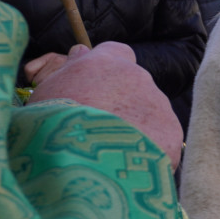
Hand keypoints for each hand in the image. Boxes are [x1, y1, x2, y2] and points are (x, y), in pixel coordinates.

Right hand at [27, 43, 183, 168]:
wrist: (79, 160)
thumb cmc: (51, 125)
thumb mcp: (48, 92)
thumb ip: (69, 71)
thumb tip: (81, 52)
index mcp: (105, 63)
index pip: (116, 52)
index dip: (109, 70)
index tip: (98, 86)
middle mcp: (137, 77)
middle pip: (134, 87)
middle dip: (122, 106)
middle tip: (100, 132)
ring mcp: (158, 104)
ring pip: (149, 114)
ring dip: (135, 129)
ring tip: (111, 154)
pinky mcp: (171, 133)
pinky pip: (161, 141)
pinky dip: (148, 152)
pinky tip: (126, 166)